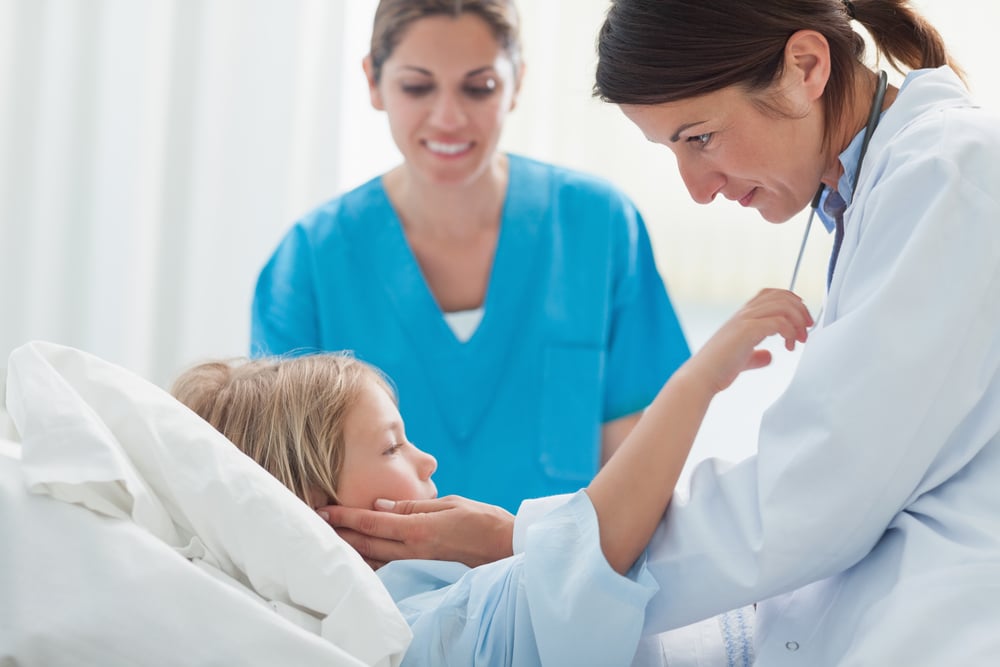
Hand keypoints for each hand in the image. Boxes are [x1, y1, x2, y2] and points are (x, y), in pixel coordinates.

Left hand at [318, 495, 514, 568]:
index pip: (371, 522)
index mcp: (417, 529)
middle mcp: (412, 548)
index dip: (344, 517)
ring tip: (330, 538)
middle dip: (339, 533)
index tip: (323, 510)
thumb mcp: (448, 504)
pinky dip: (370, 558)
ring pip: (374, 557)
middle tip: (315, 522)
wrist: (506, 547)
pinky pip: (388, 563)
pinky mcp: (422, 566)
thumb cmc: (482, 520)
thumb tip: (379, 506)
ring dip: (351, 547)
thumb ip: (412, 506)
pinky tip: (359, 554)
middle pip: (366, 542)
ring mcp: (416, 560)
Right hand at [688, 288, 812, 392]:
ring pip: (782, 305)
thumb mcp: (741, 360)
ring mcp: (744, 320)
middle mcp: (744, 313)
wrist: (701, 378)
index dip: (791, 302)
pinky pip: (777, 322)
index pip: (771, 294)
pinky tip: (788, 346)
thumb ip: (755, 355)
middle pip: (780, 295)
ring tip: (799, 339)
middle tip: (806, 329)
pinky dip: (789, 332)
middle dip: (800, 310)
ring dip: (797, 320)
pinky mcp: (746, 330)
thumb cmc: (716, 370)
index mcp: (742, 316)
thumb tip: (768, 356)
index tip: (801, 320)